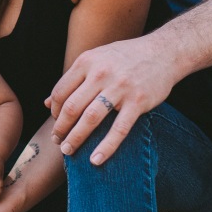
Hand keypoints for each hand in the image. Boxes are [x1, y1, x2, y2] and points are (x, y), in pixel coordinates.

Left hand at [46, 36, 178, 165]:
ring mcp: (120, 88)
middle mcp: (100, 73)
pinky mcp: (138, 102)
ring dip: (75, 138)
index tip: (56, 123)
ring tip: (68, 151)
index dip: (54, 111)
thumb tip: (47, 103)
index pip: (60, 92)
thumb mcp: (96, 59)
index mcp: (87, 61)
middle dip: (60, 128)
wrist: (164, 52)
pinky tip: (95, 160)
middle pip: (71, 107)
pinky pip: (118, 129)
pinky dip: (106, 147)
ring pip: (90, 119)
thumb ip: (73, 79)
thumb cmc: (126, 57)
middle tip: (57, 142)